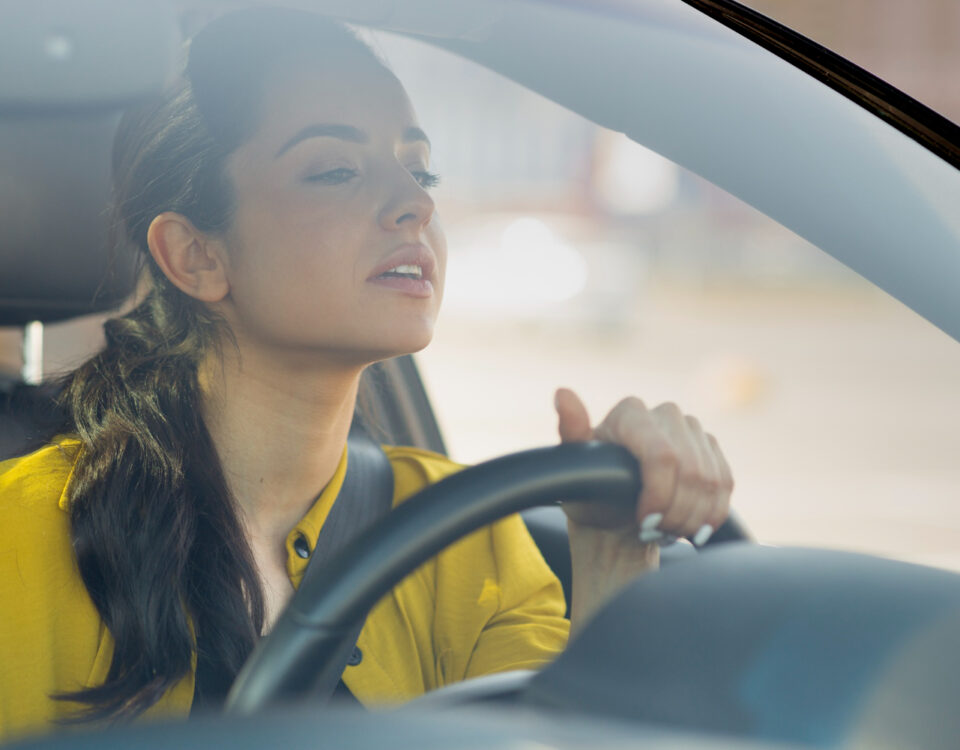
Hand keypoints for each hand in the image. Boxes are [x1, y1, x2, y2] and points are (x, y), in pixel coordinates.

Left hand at [555, 387, 732, 545]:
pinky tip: (690, 527)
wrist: (615, 514)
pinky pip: (725, 484)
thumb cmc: (590, 493)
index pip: (663, 455)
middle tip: (655, 532)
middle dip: (676, 513)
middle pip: (692, 471)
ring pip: (712, 480)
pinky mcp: (711, 449)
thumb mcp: (573, 473)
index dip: (661, 495)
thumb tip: (562, 393)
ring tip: (667, 531)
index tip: (644, 522)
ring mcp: (692, 429)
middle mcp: (665, 413)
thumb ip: (570, 433)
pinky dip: (711, 514)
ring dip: (693, 517)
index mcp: (630, 413)